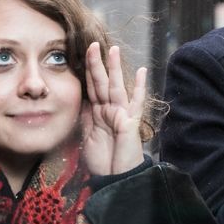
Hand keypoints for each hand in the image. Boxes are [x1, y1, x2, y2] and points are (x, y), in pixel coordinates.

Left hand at [81, 42, 146, 175]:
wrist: (114, 179)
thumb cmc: (103, 161)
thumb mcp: (86, 136)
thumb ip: (85, 117)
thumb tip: (81, 98)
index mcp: (98, 113)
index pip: (92, 88)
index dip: (88, 71)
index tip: (83, 53)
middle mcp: (110, 110)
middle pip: (102, 83)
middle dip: (98, 64)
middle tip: (94, 44)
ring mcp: (122, 114)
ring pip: (116, 87)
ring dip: (115, 69)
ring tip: (113, 50)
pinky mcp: (131, 122)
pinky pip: (136, 103)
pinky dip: (139, 88)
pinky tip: (142, 72)